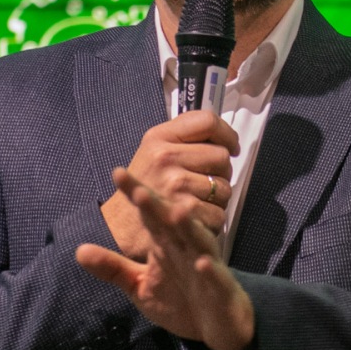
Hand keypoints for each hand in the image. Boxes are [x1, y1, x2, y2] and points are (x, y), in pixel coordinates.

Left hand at [76, 168, 256, 349]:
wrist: (219, 325)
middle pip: (172, 221)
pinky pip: (216, 277)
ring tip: (175, 212)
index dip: (135, 193)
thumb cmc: (180, 301)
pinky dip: (210, 270)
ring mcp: (206, 266)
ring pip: (199, 241)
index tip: (117, 172)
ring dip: (188, 227)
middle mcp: (187, 247)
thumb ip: (112, 268)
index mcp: (166, 243)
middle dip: (158, 204)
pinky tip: (202, 263)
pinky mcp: (221, 288)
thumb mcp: (139, 286)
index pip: (148, 213)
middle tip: (139, 189)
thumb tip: (78, 250)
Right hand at [100, 111, 239, 261]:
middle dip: (221, 171)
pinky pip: (220, 211)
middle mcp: (165, 157)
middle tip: (206, 180)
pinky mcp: (185, 210)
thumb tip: (223, 135)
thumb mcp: (151, 151)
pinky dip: (213, 218)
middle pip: (221, 156)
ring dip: (217, 197)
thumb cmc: (142, 188)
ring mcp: (176, 183)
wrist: (120, 227)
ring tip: (197, 200)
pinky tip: (196, 217)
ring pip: (224, 186)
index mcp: (158, 138)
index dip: (227, 134)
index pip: (207, 121)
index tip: (230, 146)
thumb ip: (182, 139)